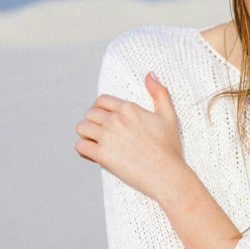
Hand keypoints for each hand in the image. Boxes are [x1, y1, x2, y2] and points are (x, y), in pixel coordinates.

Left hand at [75, 72, 188, 202]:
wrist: (166, 174)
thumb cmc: (169, 147)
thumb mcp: (169, 116)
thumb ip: (159, 93)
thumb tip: (150, 74)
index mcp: (129, 108)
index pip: (101, 100)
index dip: (101, 109)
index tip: (107, 120)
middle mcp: (115, 120)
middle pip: (90, 113)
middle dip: (94, 122)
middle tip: (103, 134)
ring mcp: (107, 137)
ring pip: (82, 128)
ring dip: (87, 134)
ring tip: (97, 143)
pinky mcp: (102, 155)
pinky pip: (80, 146)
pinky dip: (84, 149)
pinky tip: (94, 154)